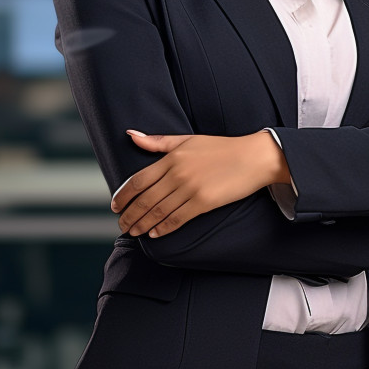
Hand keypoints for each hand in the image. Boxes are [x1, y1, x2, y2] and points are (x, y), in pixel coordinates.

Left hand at [111, 130, 290, 237]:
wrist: (253, 157)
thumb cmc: (221, 147)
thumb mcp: (188, 140)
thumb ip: (158, 141)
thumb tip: (131, 134)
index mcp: (172, 157)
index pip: (138, 179)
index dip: (123, 195)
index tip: (115, 205)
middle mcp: (177, 173)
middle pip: (144, 199)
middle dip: (129, 214)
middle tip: (122, 224)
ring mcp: (190, 189)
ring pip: (158, 211)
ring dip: (142, 224)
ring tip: (134, 231)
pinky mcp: (203, 202)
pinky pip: (177, 219)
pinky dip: (163, 228)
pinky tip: (155, 233)